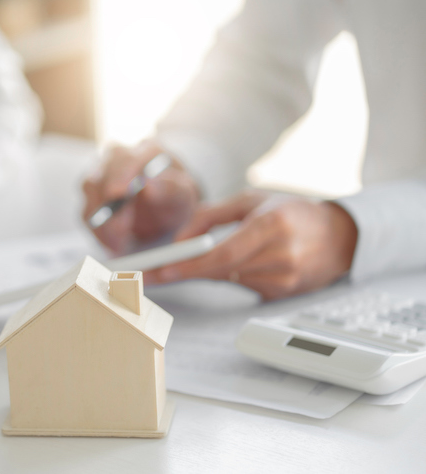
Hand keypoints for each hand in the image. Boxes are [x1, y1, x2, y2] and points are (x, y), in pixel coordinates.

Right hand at [82, 140, 199, 252]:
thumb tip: (149, 184)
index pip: (128, 156)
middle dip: (108, 201)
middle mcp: (120, 157)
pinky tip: (114, 244)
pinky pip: (87, 212)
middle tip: (119, 228)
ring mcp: (102, 175)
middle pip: (103, 171)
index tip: (119, 192)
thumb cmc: (177, 199)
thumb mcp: (184, 195)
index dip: (121, 174)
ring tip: (120, 243)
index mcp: (147, 150)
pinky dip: (99, 231)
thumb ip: (170, 187)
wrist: (167, 213)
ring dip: (103, 220)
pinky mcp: (92, 197)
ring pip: (90, 190)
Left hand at [145, 190, 358, 300]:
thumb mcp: (250, 201)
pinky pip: (242, 285)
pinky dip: (232, 273)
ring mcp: (285, 278)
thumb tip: (180, 240)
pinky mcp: (283, 294)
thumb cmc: (291, 212)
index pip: (222, 254)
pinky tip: (241, 261)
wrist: (340, 237)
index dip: (189, 265)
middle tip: (153, 273)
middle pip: (220, 270)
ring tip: (197, 258)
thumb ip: (209, 216)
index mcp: (272, 225)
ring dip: (209, 269)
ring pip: (228, 278)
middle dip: (185, 270)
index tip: (162, 271)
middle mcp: (281, 255)